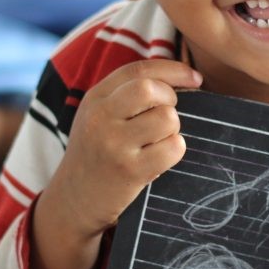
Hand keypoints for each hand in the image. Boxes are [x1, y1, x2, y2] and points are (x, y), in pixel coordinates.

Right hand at [48, 60, 202, 237]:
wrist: (72, 199)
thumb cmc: (96, 152)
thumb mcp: (99, 116)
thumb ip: (126, 94)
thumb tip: (180, 77)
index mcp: (96, 98)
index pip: (139, 69)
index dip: (173, 70)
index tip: (195, 78)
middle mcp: (101, 117)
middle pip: (150, 88)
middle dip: (170, 99)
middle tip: (166, 115)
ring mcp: (114, 144)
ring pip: (167, 119)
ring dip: (173, 129)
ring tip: (158, 141)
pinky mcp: (129, 170)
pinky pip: (173, 148)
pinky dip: (174, 151)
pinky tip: (159, 159)